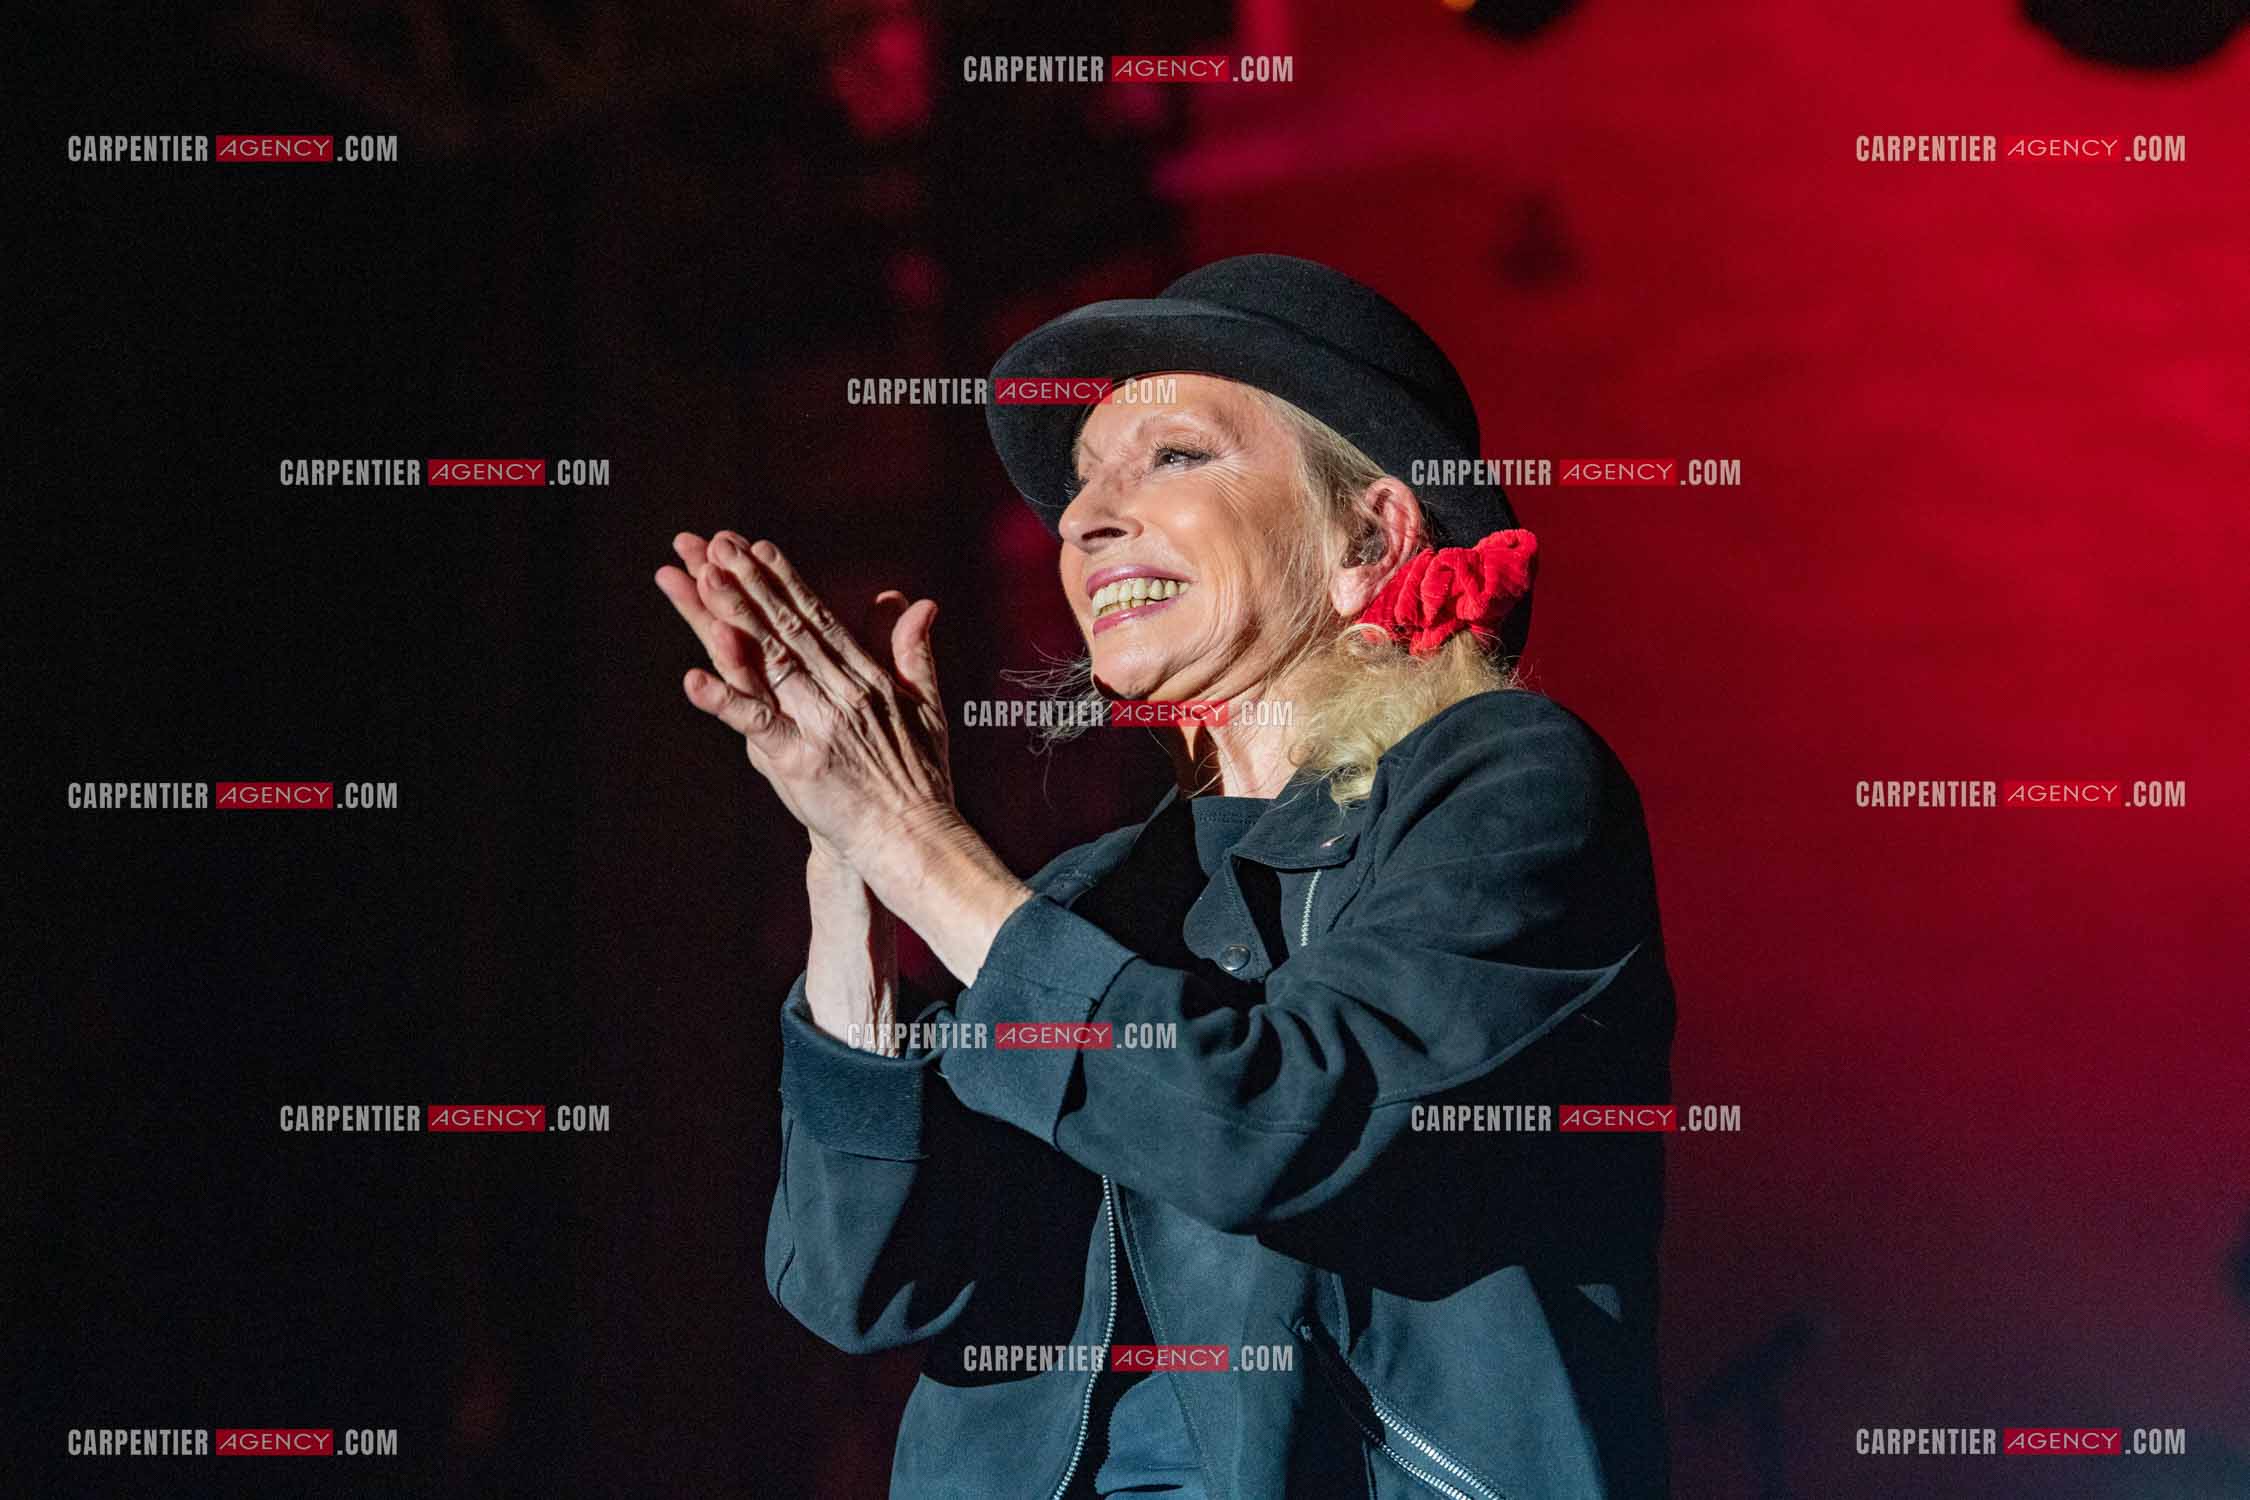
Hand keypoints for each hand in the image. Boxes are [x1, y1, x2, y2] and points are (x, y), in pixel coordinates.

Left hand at [653, 531, 952, 873]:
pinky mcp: (800, 760)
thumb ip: (914, 651)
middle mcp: (843, 692)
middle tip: (716, 544)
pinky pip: (756, 724)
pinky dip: (725, 701)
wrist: (914, 838)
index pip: (819, 619)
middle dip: (750, 583)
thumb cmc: (921, 778)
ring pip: (770, 661)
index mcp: (868, 678)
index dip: (786, 581)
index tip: (757, 546)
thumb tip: (920, 601)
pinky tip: (693, 678)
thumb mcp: (926, 705)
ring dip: (734, 618)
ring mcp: (821, 724)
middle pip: (788, 628)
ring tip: (703, 580)